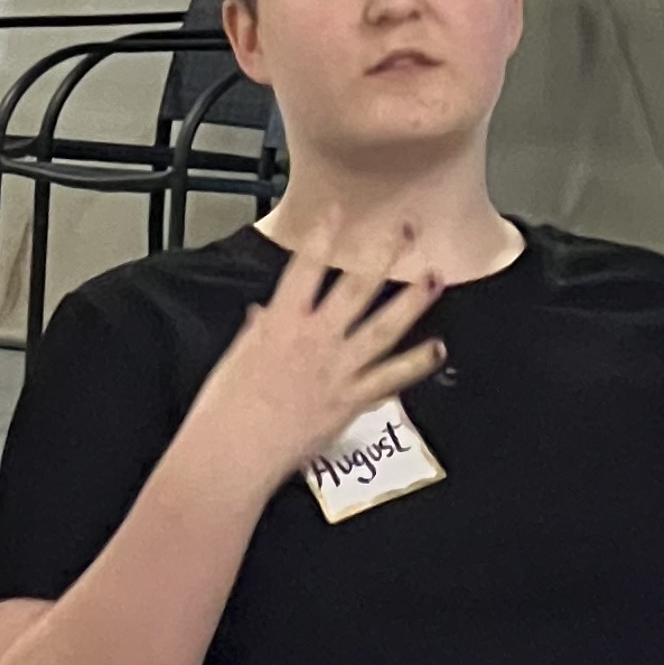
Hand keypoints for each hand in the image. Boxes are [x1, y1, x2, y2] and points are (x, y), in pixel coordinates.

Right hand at [185, 213, 445, 504]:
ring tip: (435, 277)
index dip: (324, 234)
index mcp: (282, 322)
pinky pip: (391, 378)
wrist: (234, 452)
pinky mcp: (350, 401)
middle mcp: (316, 338)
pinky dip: (417, 364)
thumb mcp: (236, 359)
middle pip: (358, 286)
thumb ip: (257, 331)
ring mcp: (338, 368)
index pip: (307, 266)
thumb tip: (261, 315)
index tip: (338, 212)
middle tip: (406, 229)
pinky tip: (438, 349)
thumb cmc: (225, 410)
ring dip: (413, 300)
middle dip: (384, 253)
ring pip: (384, 326)